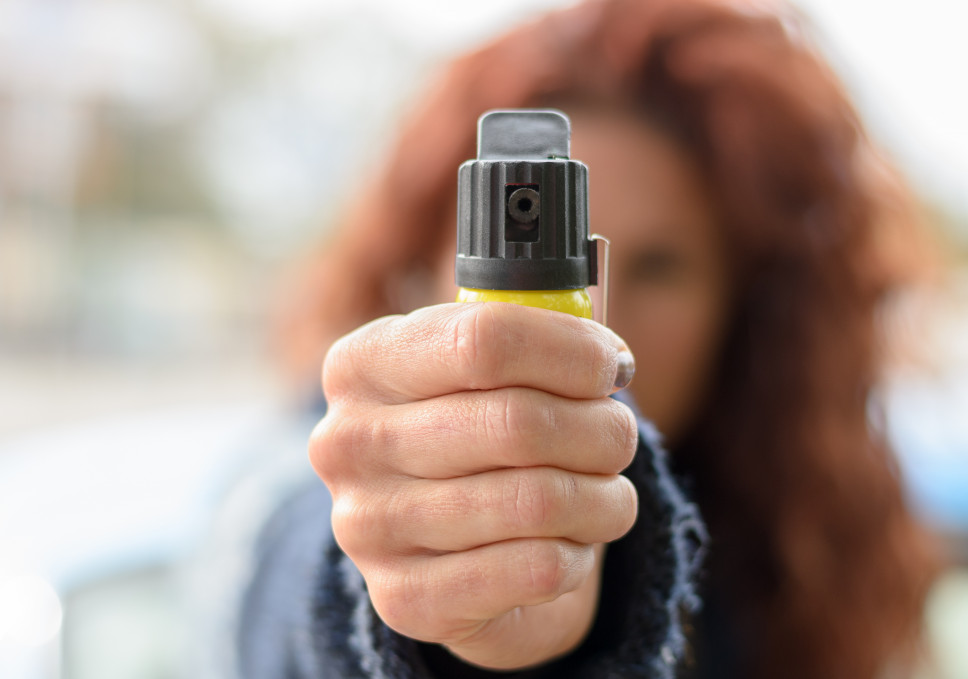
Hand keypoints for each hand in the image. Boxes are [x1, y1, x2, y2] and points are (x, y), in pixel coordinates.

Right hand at [310, 302, 637, 669]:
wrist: (442, 545)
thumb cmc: (478, 432)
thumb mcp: (487, 367)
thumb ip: (535, 336)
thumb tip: (606, 358)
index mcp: (362, 363)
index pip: (487, 340)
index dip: (574, 352)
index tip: (613, 367)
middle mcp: (348, 443)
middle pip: (519, 423)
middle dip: (601, 429)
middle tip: (618, 436)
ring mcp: (368, 527)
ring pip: (539, 500)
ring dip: (603, 497)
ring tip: (607, 491)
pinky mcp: (406, 599)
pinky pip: (537, 569)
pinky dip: (578, 554)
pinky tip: (570, 543)